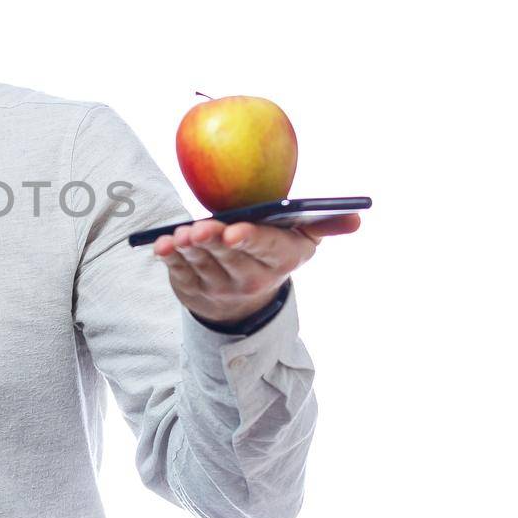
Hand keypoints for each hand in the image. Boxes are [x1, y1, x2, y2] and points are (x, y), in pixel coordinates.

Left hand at [152, 213, 360, 324]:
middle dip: (212, 241)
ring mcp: (219, 288)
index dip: (249, 239)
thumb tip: (356, 215)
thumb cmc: (274, 253)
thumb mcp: (302, 241)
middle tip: (197, 229)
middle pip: (228, 257)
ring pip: (201, 264)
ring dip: (187, 249)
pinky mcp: (192, 290)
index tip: (235, 230)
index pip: (264, 248)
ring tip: (177, 235)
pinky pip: (179, 273)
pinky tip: (161, 246)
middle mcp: (250, 279)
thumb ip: (324, 225)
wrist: (246, 302)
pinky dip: (169, 259)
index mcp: (279, 260)